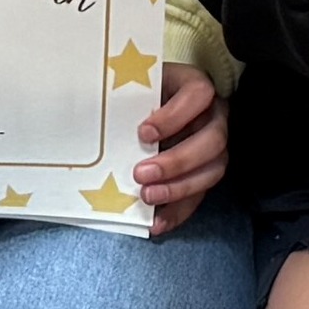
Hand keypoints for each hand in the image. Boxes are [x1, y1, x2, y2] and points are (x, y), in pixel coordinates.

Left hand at [137, 66, 226, 230]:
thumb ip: (126, 96)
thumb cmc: (139, 93)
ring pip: (212, 171)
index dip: (175, 116)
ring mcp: (214, 147)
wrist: (146, 104)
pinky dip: (178, 211)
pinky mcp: (205, 173)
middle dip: (178, 161)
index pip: (200, 94)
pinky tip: (156, 223)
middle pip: (213, 140)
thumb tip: (94, 110)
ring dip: (179, 189)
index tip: (143, 133)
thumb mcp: (135, 85)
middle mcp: (214, 116)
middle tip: (141, 174)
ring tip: (147, 197)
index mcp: (196, 87)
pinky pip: (199, 196)